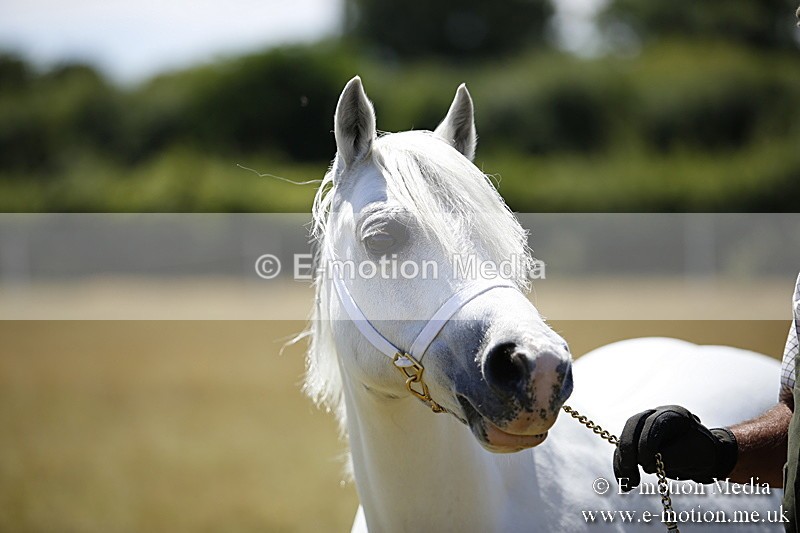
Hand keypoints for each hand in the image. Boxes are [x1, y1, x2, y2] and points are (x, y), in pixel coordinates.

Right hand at [613, 405, 737, 489]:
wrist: (703, 457)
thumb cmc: (702, 453)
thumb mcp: (694, 454)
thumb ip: (672, 457)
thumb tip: (647, 465)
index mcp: (674, 414)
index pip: (654, 422)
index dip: (646, 442)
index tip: (647, 464)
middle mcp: (655, 414)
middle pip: (633, 425)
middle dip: (628, 448)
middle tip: (630, 471)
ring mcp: (644, 426)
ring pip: (625, 438)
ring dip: (623, 461)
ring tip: (629, 484)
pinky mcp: (636, 439)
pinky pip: (624, 450)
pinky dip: (622, 466)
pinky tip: (625, 482)